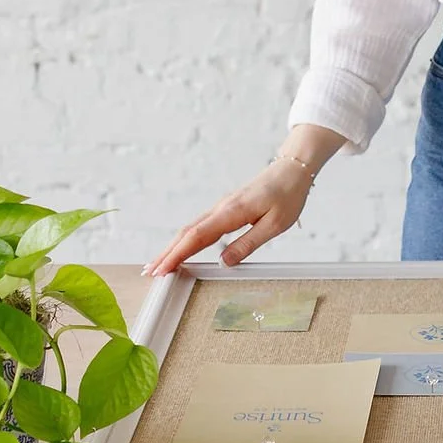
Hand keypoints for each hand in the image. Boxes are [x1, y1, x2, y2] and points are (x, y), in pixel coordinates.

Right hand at [143, 128, 345, 276]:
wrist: (292, 170)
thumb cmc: (287, 195)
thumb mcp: (275, 225)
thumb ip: (248, 244)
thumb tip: (223, 263)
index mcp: (231, 212)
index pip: (197, 237)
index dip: (177, 254)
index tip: (163, 269)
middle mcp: (220, 208)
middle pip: (186, 233)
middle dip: (166, 253)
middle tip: (150, 272)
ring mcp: (221, 208)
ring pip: (190, 229)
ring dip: (173, 247)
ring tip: (159, 265)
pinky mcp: (225, 209)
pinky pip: (200, 225)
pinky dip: (186, 239)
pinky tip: (181, 249)